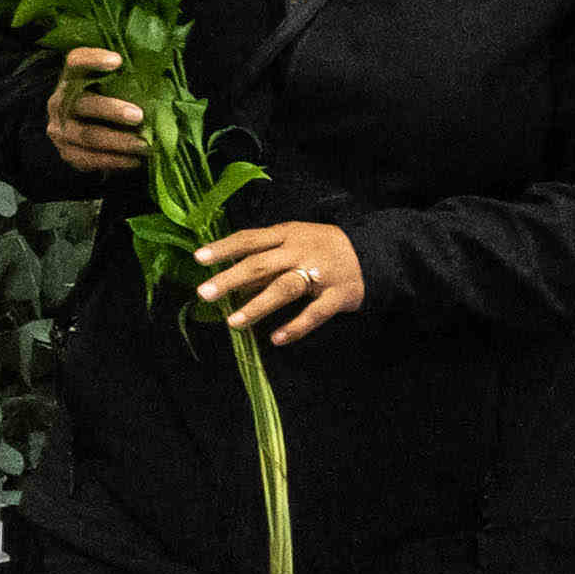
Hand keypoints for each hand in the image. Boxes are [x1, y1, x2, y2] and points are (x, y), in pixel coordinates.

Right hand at [42, 47, 153, 181]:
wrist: (97, 133)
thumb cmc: (118, 102)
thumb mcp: (121, 87)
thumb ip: (134, 82)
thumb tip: (164, 83)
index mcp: (73, 78)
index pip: (77, 61)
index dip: (93, 60)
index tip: (118, 61)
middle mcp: (60, 102)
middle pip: (82, 103)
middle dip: (111, 109)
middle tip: (139, 116)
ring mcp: (61, 129)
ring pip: (88, 135)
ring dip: (118, 141)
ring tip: (144, 144)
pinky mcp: (68, 153)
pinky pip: (89, 159)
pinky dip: (115, 160)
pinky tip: (135, 160)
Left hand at [197, 220, 365, 342]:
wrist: (376, 253)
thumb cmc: (322, 249)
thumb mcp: (294, 243)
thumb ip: (265, 260)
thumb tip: (229, 277)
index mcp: (288, 234)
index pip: (250, 239)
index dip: (224, 248)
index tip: (198, 258)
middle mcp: (302, 250)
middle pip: (261, 264)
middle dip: (230, 279)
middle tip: (204, 293)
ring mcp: (322, 272)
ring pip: (285, 288)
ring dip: (257, 306)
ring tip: (234, 322)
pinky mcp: (340, 294)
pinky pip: (315, 313)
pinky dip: (296, 326)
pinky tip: (277, 339)